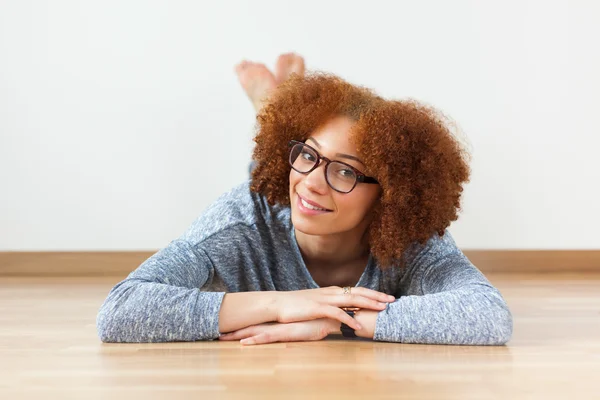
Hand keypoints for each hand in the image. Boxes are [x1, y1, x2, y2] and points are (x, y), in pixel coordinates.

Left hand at [218, 318, 337, 345]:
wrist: (328, 316)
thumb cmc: (317, 320)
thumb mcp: (302, 324)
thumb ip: (294, 325)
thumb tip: (289, 326)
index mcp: (277, 321)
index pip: (255, 323)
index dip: (240, 325)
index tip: (226, 328)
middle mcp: (275, 323)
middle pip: (249, 327)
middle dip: (233, 331)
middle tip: (216, 333)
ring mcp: (279, 328)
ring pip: (253, 332)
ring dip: (238, 335)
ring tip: (221, 338)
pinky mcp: (285, 333)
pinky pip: (267, 338)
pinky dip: (254, 341)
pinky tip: (244, 344)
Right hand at [274, 286, 394, 330]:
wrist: (278, 304)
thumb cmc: (296, 306)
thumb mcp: (316, 303)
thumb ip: (330, 305)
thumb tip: (341, 311)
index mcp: (332, 291)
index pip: (356, 290)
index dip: (372, 293)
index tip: (386, 296)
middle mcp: (331, 292)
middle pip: (359, 292)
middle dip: (377, 296)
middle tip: (393, 300)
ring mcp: (325, 299)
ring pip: (352, 300)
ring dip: (368, 304)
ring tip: (382, 309)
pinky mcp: (318, 308)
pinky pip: (338, 314)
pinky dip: (350, 319)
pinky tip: (359, 327)